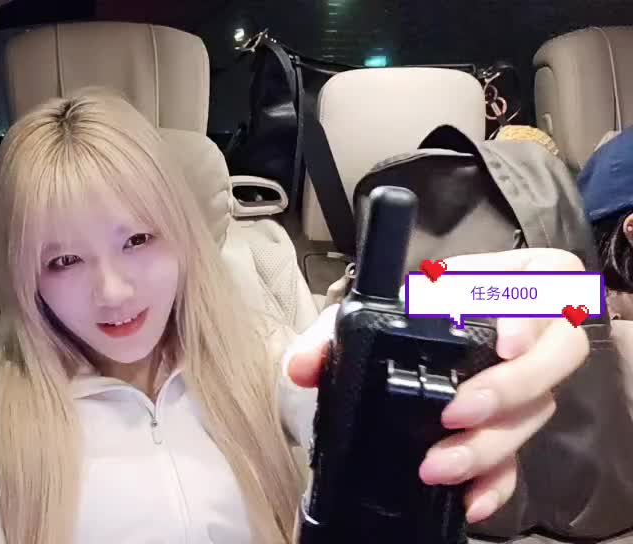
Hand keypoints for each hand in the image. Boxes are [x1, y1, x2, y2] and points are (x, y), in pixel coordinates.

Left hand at [284, 248, 589, 523]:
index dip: (535, 305)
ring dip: (489, 443)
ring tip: (438, 464)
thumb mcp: (354, 322)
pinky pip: (520, 461)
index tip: (505, 341)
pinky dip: (496, 483)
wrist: (384, 367)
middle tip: (460, 410)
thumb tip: (301, 367)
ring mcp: (520, 387)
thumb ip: (325, 338)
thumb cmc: (384, 328)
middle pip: (560, 354)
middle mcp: (517, 336)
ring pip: (537, 412)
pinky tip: (469, 499)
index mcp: (485, 287)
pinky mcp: (506, 434)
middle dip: (513, 386)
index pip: (546, 275)